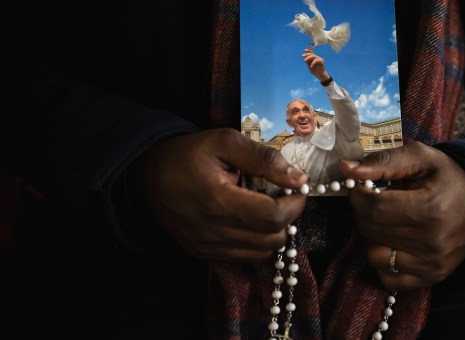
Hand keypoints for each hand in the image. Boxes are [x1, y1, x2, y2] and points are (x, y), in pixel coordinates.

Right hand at [129, 128, 307, 261]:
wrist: (146, 177)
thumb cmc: (186, 155)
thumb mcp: (224, 142)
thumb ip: (263, 159)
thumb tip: (298, 178)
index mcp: (219, 201)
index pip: (273, 217)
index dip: (295, 204)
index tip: (298, 189)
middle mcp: (214, 232)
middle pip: (272, 239)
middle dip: (288, 218)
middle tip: (283, 196)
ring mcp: (208, 247)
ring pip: (262, 253)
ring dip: (274, 232)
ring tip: (266, 207)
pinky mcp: (204, 254)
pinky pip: (245, 257)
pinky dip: (257, 242)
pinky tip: (250, 220)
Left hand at [302, 48, 329, 81]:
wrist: (319, 75)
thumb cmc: (314, 70)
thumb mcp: (309, 66)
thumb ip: (307, 62)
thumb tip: (305, 58)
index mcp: (314, 58)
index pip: (311, 53)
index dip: (308, 51)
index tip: (305, 50)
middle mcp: (317, 57)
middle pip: (312, 54)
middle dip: (306, 54)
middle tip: (302, 56)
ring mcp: (319, 59)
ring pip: (313, 56)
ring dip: (308, 57)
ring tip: (305, 60)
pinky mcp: (321, 61)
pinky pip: (316, 60)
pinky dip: (313, 63)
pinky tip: (311, 66)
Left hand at [340, 141, 464, 290]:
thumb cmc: (448, 178)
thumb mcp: (421, 158)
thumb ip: (383, 162)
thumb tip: (347, 169)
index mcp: (430, 208)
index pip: (373, 208)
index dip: (359, 195)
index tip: (362, 186)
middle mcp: (431, 242)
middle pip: (371, 230)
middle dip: (364, 212)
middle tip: (377, 200)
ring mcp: (431, 264)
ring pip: (373, 255)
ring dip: (373, 237)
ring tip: (390, 221)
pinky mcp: (430, 278)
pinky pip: (387, 278)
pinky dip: (384, 261)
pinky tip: (396, 242)